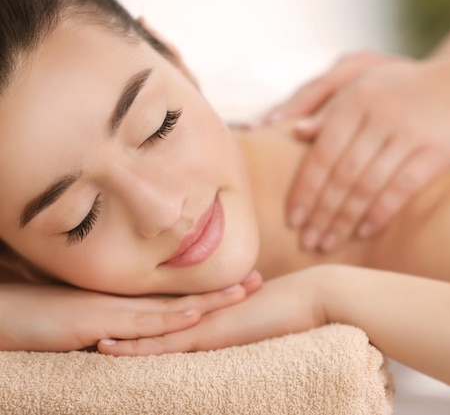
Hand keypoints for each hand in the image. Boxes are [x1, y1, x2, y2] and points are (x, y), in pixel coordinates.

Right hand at [0, 276, 259, 351]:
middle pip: (185, 297)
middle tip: (257, 280)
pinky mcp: (101, 324)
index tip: (240, 283)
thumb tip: (137, 336)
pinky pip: (142, 324)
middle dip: (222, 291)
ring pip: (173, 307)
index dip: (209, 291)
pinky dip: (169, 321)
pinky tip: (192, 317)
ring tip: (242, 292)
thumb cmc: (45, 317)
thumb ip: (120, 326)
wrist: (8, 313)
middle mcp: (130, 304)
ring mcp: (118, 312)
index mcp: (131, 303)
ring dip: (208, 301)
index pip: (179, 296)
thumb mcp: (92, 322)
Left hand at [98, 266, 329, 355]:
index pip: (174, 317)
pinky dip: (135, 347)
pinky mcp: (209, 334)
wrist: (313, 298)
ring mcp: (204, 323)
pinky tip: (109, 349)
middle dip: (126, 326)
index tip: (123, 324)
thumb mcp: (265, 321)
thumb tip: (245, 334)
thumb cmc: (297, 310)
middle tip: (93, 331)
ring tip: (89, 339)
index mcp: (215, 313)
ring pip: (151, 331)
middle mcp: (203, 316)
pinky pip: (165, 344)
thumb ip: (248, 328)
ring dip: (120, 337)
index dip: (147, 320)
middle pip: (156, 321)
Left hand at [267, 52, 449, 251]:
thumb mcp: (363, 87)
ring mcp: (411, 133)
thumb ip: (329, 109)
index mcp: (357, 99)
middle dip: (322, 212)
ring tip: (329, 243)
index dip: (305, 189)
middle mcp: (381, 114)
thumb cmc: (400, 90)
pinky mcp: (437, 150)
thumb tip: (293, 132)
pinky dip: (380, 213)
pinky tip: (364, 231)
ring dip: (346, 220)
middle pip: (343, 174)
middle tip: (307, 241)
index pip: (323, 153)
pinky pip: (402, 189)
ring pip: (369, 186)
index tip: (292, 219)